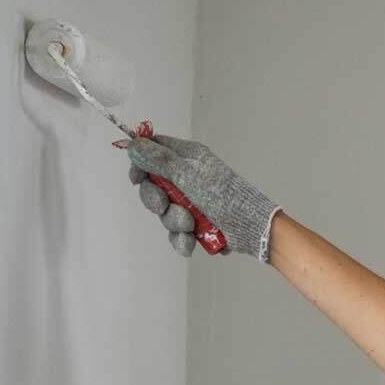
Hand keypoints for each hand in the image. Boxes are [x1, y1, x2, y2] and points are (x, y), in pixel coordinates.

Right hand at [124, 134, 280, 260]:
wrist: (251, 229)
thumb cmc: (226, 197)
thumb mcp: (188, 175)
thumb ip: (160, 161)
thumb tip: (133, 143)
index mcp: (188, 158)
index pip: (153, 153)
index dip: (141, 165)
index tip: (137, 178)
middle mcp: (188, 177)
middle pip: (153, 186)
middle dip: (156, 200)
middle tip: (164, 205)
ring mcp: (192, 202)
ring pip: (165, 212)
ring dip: (174, 221)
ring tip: (191, 224)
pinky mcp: (196, 223)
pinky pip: (176, 231)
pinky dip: (182, 238)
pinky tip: (190, 241)